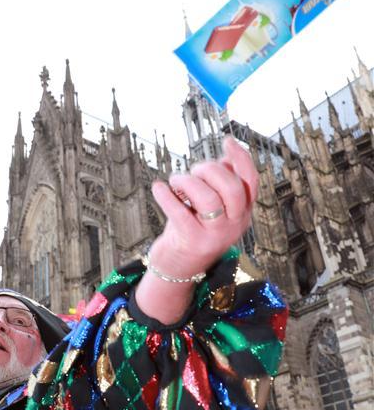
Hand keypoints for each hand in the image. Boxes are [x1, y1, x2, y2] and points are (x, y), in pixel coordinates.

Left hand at [135, 137, 257, 323]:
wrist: (178, 268)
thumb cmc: (192, 229)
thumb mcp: (212, 208)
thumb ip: (220, 184)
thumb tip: (225, 158)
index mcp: (242, 213)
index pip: (251, 182)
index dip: (241, 158)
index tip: (227, 140)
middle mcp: (234, 225)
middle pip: (233, 188)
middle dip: (210, 170)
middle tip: (193, 171)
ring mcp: (214, 235)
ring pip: (208, 199)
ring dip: (187, 181)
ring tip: (175, 181)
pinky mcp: (192, 242)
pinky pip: (180, 213)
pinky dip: (166, 196)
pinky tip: (158, 188)